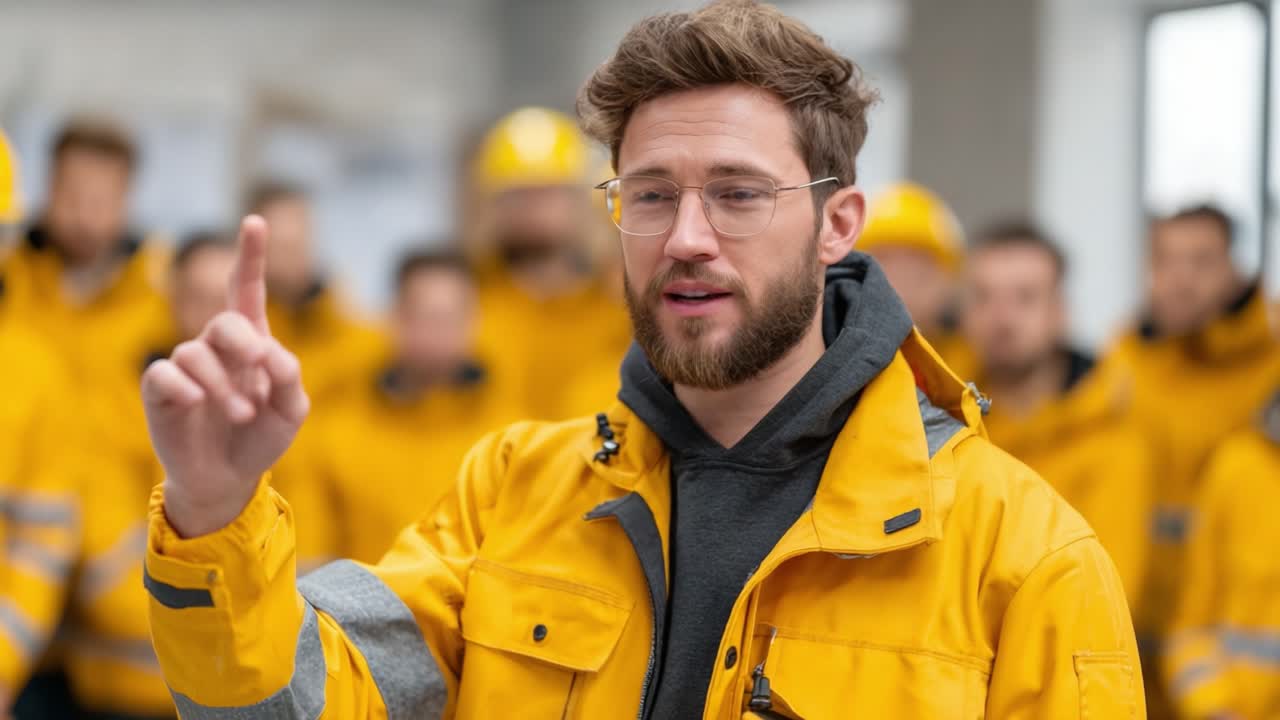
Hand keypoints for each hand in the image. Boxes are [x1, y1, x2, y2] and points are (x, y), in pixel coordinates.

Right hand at [142, 215, 309, 537]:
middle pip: (225, 321)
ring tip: (241, 414)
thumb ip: (289, 379)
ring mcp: (187, 366)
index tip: (255, 221)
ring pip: (195, 353)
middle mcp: (217, 347)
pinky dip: (184, 386)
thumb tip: (270, 352)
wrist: (228, 477)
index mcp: (253, 342)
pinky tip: (197, 403)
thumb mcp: (290, 411)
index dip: (250, 256)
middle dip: (243, 343)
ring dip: (223, 385)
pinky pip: (164, 373)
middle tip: (259, 370)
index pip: (248, 291)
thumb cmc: (261, 437)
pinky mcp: (161, 389)